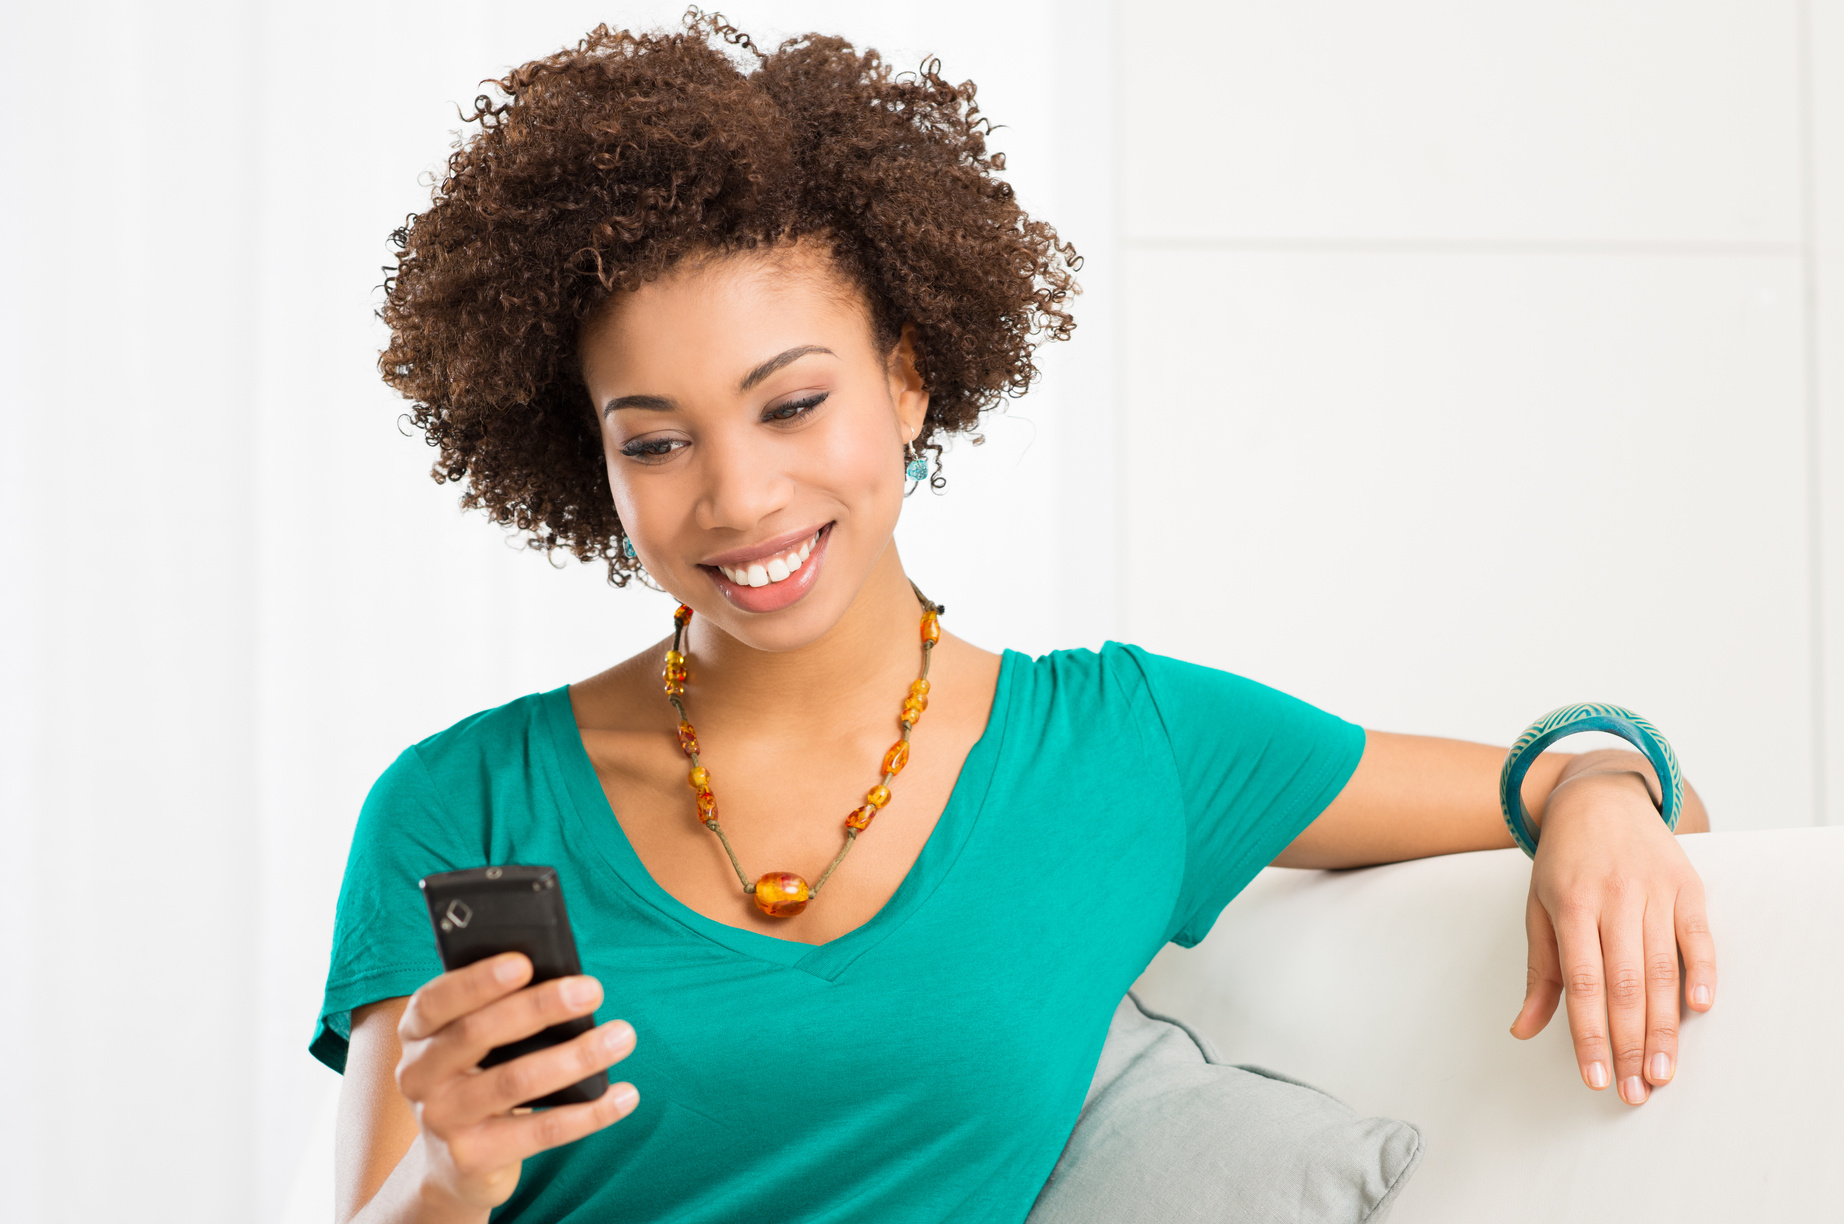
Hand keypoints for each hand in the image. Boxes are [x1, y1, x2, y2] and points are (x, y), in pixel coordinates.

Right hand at [394, 953, 639, 1212]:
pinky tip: (625, 1095)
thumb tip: (564, 981)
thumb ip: (500, 1011)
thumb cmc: (479, 1078)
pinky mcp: (473, 1158)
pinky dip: (590, 1112)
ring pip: (515, 1081)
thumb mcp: (474, 1044)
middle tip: (592, 990)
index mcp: (417, 1033)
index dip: (477, 981)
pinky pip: (542, 1131)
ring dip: (576, 1056)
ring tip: (623, 1036)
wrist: (455, 1165)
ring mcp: (442, 1120)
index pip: (435, 1000)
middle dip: (539, 1007)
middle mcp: (418, 1076)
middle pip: (478, 1034)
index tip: (525, 962)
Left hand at [1510, 769, 1715, 1103]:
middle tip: (1633, 1090)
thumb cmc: (1563, 862)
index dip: (1589, 1033)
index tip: (1594, 1076)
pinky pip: (1698, 934)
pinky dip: (1702, 971)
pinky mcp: (1687, 885)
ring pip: (1661, 969)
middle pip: (1624, 984)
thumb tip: (1524, 1029)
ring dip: (1664, 1026)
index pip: (1581, 982)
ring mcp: (1653, 890)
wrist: (1599, 798)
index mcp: (1570, 905)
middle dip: (1629, 1043)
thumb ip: (1539, 971)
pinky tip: (1699, 1008)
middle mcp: (1613, 898)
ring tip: (1661, 1072)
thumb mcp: (1538, 907)